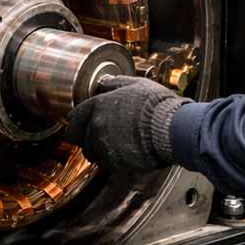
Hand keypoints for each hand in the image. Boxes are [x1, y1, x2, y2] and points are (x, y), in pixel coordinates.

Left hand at [66, 76, 190, 170]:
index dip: (77, 120)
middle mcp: (96, 127)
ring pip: (90, 152)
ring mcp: (104, 146)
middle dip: (83, 136)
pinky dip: (111, 159)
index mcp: (97, 106)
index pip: (73, 117)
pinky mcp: (115, 162)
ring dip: (97, 149)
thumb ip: (115, 83)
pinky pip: (106, 163)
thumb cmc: (156, 106)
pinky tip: (124, 150)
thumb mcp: (135, 84)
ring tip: (114, 142)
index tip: (81, 122)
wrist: (171, 128)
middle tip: (93, 134)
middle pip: (76, 138)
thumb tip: (105, 82)